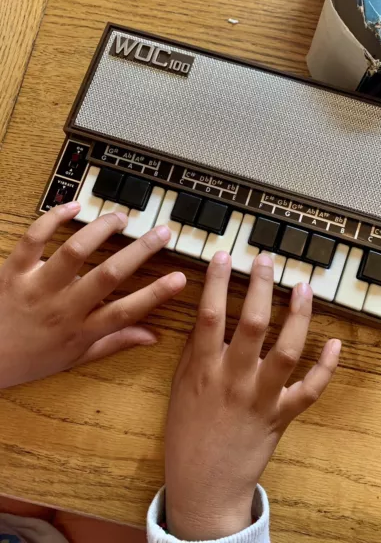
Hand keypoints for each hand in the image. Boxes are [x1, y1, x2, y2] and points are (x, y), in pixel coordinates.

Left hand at [0, 202, 185, 388]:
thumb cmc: (26, 360)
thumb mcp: (74, 359)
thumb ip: (113, 343)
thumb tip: (150, 336)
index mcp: (80, 331)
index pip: (127, 311)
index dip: (157, 294)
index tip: (180, 278)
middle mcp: (64, 307)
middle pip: (109, 275)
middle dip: (140, 251)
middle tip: (161, 233)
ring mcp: (38, 286)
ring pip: (76, 252)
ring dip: (102, 230)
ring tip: (122, 217)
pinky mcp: (14, 271)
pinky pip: (34, 239)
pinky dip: (53, 218)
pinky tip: (74, 206)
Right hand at [165, 251, 340, 539]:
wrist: (205, 483)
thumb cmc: (188, 434)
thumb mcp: (180, 388)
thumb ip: (195, 353)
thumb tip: (208, 318)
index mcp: (205, 370)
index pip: (210, 316)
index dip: (217, 282)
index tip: (224, 255)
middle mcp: (235, 379)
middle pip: (253, 324)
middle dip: (261, 286)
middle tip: (268, 260)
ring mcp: (263, 396)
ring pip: (287, 350)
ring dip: (298, 316)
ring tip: (303, 287)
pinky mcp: (283, 414)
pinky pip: (311, 389)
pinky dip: (327, 367)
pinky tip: (336, 343)